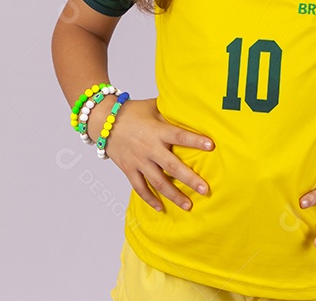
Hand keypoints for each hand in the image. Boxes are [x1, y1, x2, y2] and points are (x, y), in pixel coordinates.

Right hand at [92, 97, 213, 212]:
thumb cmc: (132, 111)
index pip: (179, 136)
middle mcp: (149, 148)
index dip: (195, 140)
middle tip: (205, 189)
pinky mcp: (128, 169)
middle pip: (172, 166)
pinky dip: (149, 199)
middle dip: (189, 179)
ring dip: (174, 195)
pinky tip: (161, 208)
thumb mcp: (152, 106)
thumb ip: (170, 110)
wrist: (103, 120)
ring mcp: (138, 161)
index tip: (211, 146)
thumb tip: (191, 107)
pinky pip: (139, 188)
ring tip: (188, 205)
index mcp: (157, 131)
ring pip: (157, 182)